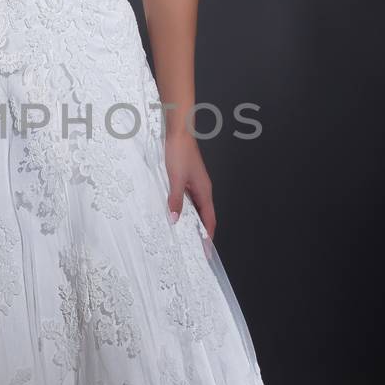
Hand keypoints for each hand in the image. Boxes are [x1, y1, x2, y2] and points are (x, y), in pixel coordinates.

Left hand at [164, 129, 215, 249]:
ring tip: (185, 236)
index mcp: (204, 192)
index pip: (209, 220)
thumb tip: (176, 220)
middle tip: (194, 249)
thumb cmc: (180, 152)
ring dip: (192, 222)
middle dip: (201, 233)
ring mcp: (196, 184)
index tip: (206, 251)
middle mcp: (203, 190)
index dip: (208, 236)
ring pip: (196, 208)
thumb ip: (176, 200)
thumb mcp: (175, 179)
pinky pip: (189, 200)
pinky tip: (176, 213)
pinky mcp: (188, 179)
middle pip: (204, 216)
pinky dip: (185, 210)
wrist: (179, 132)